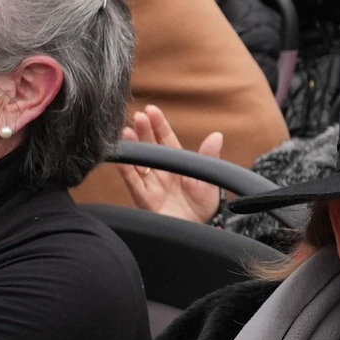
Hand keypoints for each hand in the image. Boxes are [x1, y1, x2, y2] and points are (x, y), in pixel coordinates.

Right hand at [116, 105, 222, 223]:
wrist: (198, 229)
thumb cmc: (203, 205)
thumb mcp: (209, 179)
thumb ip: (209, 158)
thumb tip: (217, 135)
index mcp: (177, 163)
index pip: (166, 139)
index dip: (159, 125)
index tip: (152, 110)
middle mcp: (162, 171)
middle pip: (151, 147)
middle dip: (144, 131)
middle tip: (139, 116)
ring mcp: (152, 184)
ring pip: (140, 161)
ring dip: (134, 147)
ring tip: (127, 131)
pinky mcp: (145, 199)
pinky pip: (134, 183)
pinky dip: (127, 170)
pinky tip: (123, 156)